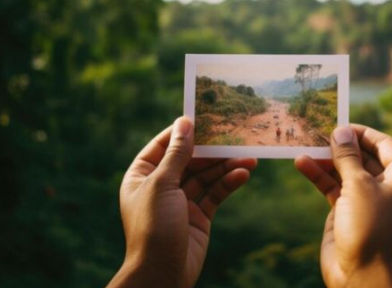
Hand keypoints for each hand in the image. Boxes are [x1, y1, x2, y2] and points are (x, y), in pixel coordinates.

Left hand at [107, 117, 256, 287]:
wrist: (161, 274)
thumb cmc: (153, 226)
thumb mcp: (162, 184)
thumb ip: (177, 153)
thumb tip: (184, 122)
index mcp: (142, 176)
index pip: (163, 146)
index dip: (182, 132)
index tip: (204, 118)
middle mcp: (161, 187)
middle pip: (189, 160)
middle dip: (212, 151)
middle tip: (235, 138)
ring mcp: (180, 202)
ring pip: (206, 177)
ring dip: (226, 167)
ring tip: (250, 158)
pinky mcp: (198, 216)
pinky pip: (214, 194)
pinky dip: (228, 183)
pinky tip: (243, 174)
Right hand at [295, 125, 391, 287]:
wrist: (365, 280)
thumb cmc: (373, 229)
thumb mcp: (360, 186)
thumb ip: (348, 156)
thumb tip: (340, 130)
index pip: (385, 144)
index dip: (362, 132)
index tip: (339, 122)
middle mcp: (391, 187)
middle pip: (364, 156)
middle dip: (341, 145)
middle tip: (317, 131)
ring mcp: (369, 201)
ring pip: (347, 172)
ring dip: (327, 159)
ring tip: (305, 144)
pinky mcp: (350, 213)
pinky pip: (335, 188)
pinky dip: (320, 177)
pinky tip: (302, 164)